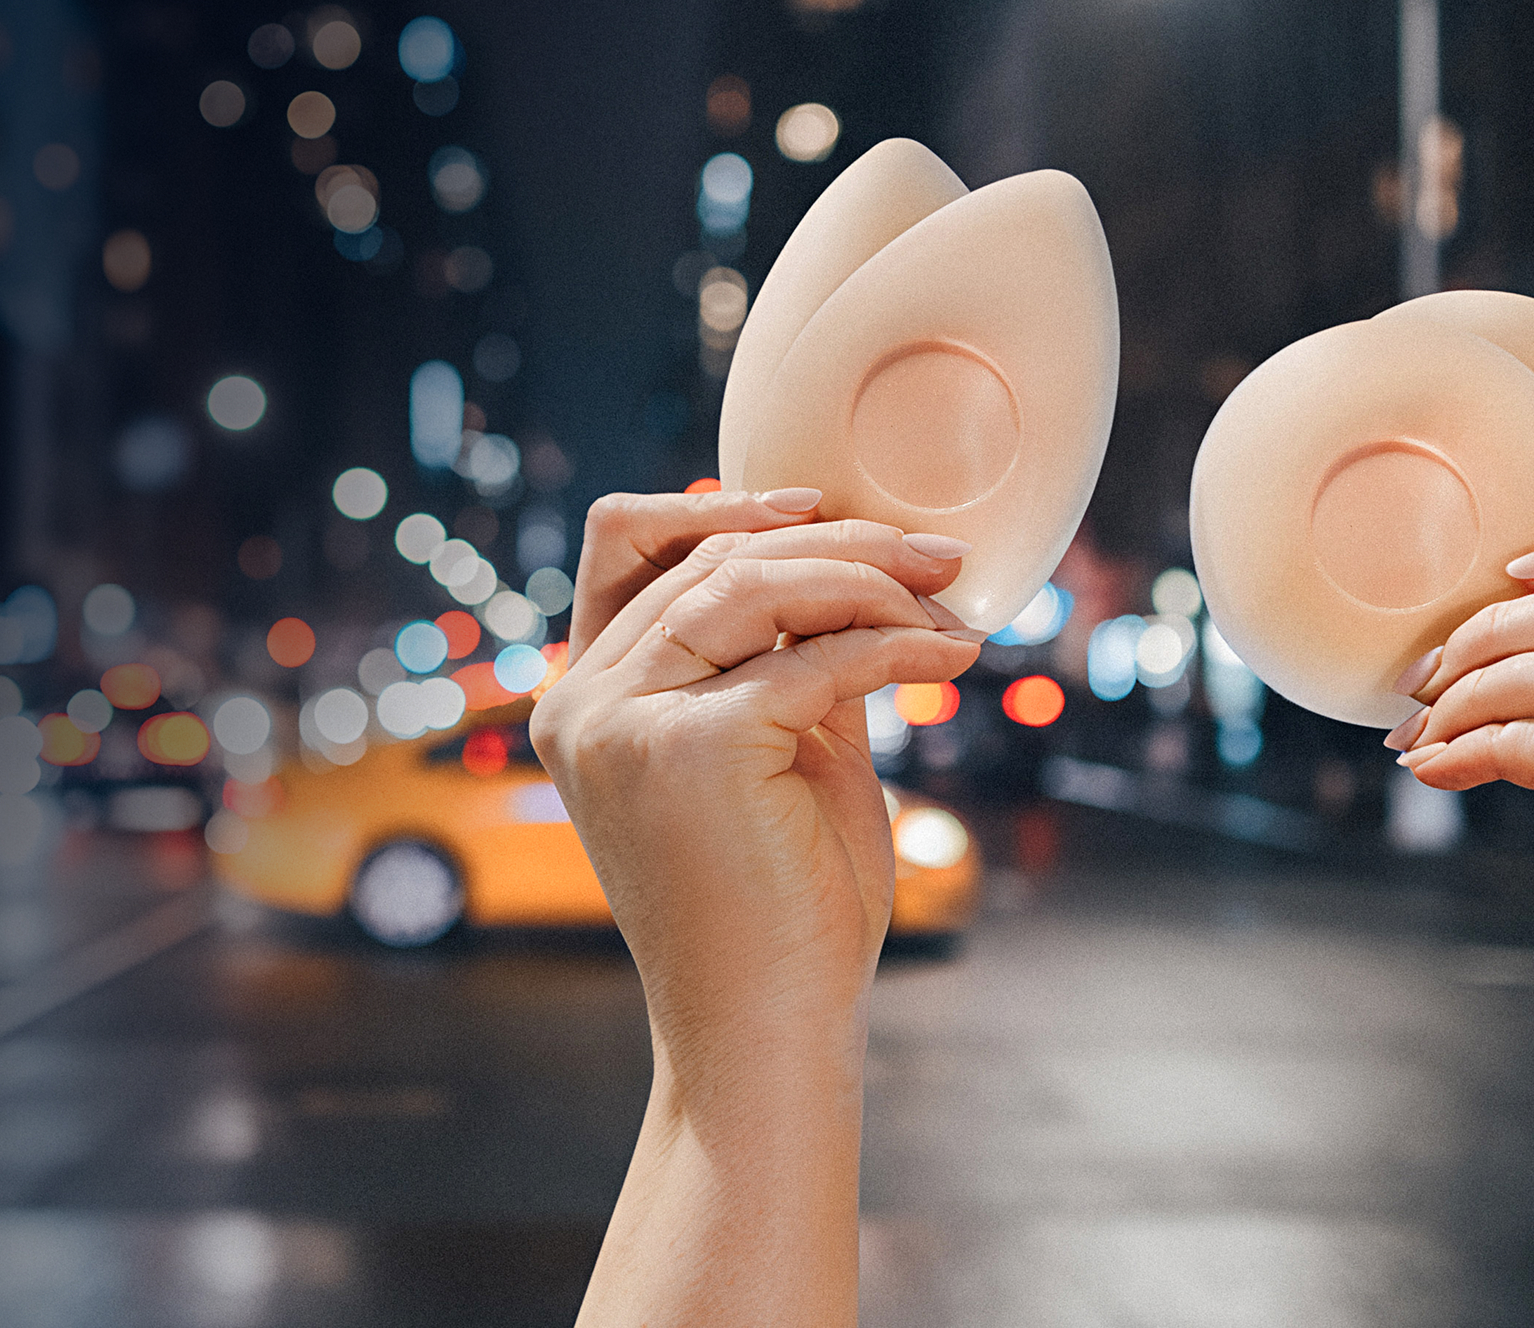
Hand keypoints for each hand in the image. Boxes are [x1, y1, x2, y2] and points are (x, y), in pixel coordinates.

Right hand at [535, 489, 983, 1038]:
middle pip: (705, 556)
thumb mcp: (776, 751)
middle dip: (834, 541)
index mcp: (582, 701)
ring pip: (754, 585)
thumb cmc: (778, 907)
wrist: (769, 1027)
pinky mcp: (690, 747)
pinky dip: (896, 645)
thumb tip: (848, 566)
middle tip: (938, 556)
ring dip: (868, 578)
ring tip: (949, 598)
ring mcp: (624, 722)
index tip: (819, 506)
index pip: (625, 547)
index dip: (717, 506)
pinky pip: (814, 658)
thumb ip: (783, 658)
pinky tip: (952, 657)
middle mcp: (582, 704)